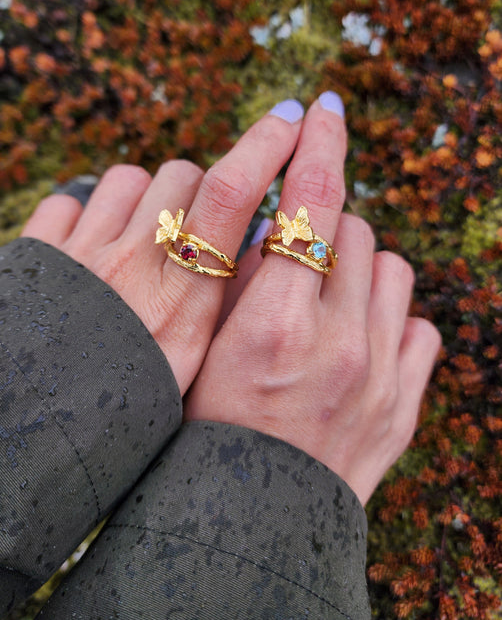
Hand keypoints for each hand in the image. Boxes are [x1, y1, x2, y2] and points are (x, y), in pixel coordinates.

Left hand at [21, 100, 303, 395]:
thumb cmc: (123, 401)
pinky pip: (69, 200)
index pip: (229, 193)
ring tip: (146, 235)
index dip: (266, 145)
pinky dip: (86, 211)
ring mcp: (82, 253)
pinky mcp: (41, 252)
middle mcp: (132, 263)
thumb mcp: (192, 368)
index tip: (295, 116)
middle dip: (200, 188)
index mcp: (179, 297)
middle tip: (197, 227)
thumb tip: (263, 246)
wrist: (35, 424)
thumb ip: (228, 308)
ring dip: (146, 196)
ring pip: (129, 179)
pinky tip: (92, 242)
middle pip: (182, 176)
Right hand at [184, 94, 440, 504]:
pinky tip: (359, 331)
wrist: (253, 517)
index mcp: (275, 323)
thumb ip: (240, 277)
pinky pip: (419, 323)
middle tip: (295, 245)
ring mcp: (380, 373)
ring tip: (325, 291)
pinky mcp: (405, 401)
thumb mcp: (204, 346)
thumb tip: (271, 218)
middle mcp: (338, 343)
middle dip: (323, 221)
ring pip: (391, 266)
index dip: (317, 142)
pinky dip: (391, 313)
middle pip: (352, 228)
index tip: (321, 106)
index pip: (309, 201)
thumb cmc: (209, 428)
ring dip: (358, 262)